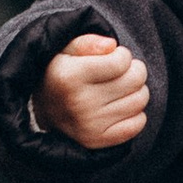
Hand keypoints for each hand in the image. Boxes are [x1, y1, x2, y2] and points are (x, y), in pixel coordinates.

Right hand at [38, 32, 149, 150]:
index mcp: (70, 76)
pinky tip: (120, 107)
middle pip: (135, 80)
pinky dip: (135, 113)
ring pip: (140, 101)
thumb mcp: (65, 50)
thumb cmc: (61, 74)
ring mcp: (90, 124)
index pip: (122, 61)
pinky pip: (138, 124)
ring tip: (120, 89)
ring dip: (136, 91)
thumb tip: (112, 46)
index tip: (113, 57)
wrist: (42, 111)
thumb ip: (88, 42)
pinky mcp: (98, 140)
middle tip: (121, 73)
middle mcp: (80, 102)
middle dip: (133, 71)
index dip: (122, 55)